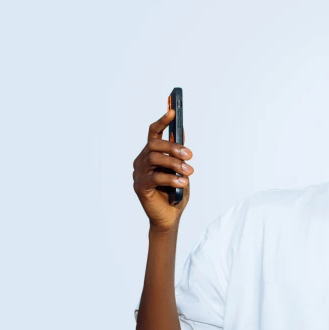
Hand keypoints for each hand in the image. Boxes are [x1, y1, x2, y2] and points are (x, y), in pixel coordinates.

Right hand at [132, 108, 193, 232]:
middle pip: (154, 145)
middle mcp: (141, 161)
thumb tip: (181, 130)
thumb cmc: (175, 193)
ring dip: (174, 164)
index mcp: (151, 154)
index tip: (172, 112)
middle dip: (173, 147)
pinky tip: (182, 182)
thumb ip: (178, 153)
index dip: (162, 122)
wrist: (170, 217)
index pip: (153, 133)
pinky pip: (155, 177)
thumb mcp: (180, 170)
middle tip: (189, 155)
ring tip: (189, 171)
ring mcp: (138, 174)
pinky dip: (171, 178)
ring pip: (155, 159)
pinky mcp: (140, 187)